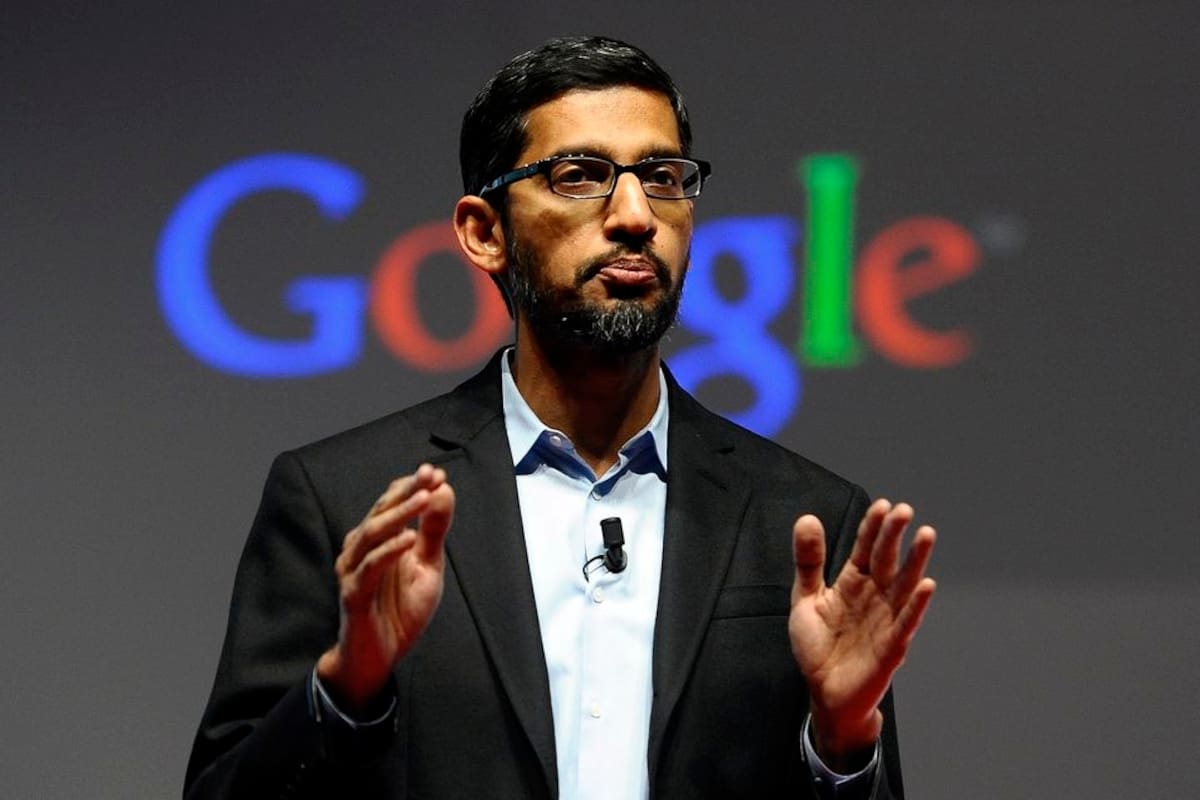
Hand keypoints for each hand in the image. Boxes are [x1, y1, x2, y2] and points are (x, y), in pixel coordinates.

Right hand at [316, 464, 454, 712]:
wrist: (378, 657)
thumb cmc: (398, 610)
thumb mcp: (427, 567)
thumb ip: (434, 531)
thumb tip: (444, 490)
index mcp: (378, 539)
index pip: (392, 503)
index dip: (412, 486)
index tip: (437, 472)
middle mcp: (360, 549)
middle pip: (381, 511)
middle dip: (406, 491)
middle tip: (429, 474)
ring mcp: (353, 571)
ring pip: (371, 534)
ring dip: (398, 514)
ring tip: (424, 498)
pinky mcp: (352, 595)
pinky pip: (369, 568)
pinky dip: (388, 551)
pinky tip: (408, 539)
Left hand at [788, 499, 935, 763]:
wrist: (825, 694)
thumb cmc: (819, 648)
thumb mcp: (805, 599)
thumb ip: (809, 562)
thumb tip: (806, 519)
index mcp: (853, 584)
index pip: (865, 549)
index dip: (873, 528)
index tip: (882, 505)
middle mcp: (873, 597)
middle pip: (887, 560)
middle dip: (895, 536)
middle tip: (904, 510)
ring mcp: (885, 620)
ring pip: (904, 585)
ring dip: (916, 561)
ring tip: (926, 534)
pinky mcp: (891, 646)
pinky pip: (906, 622)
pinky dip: (916, 605)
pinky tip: (927, 585)